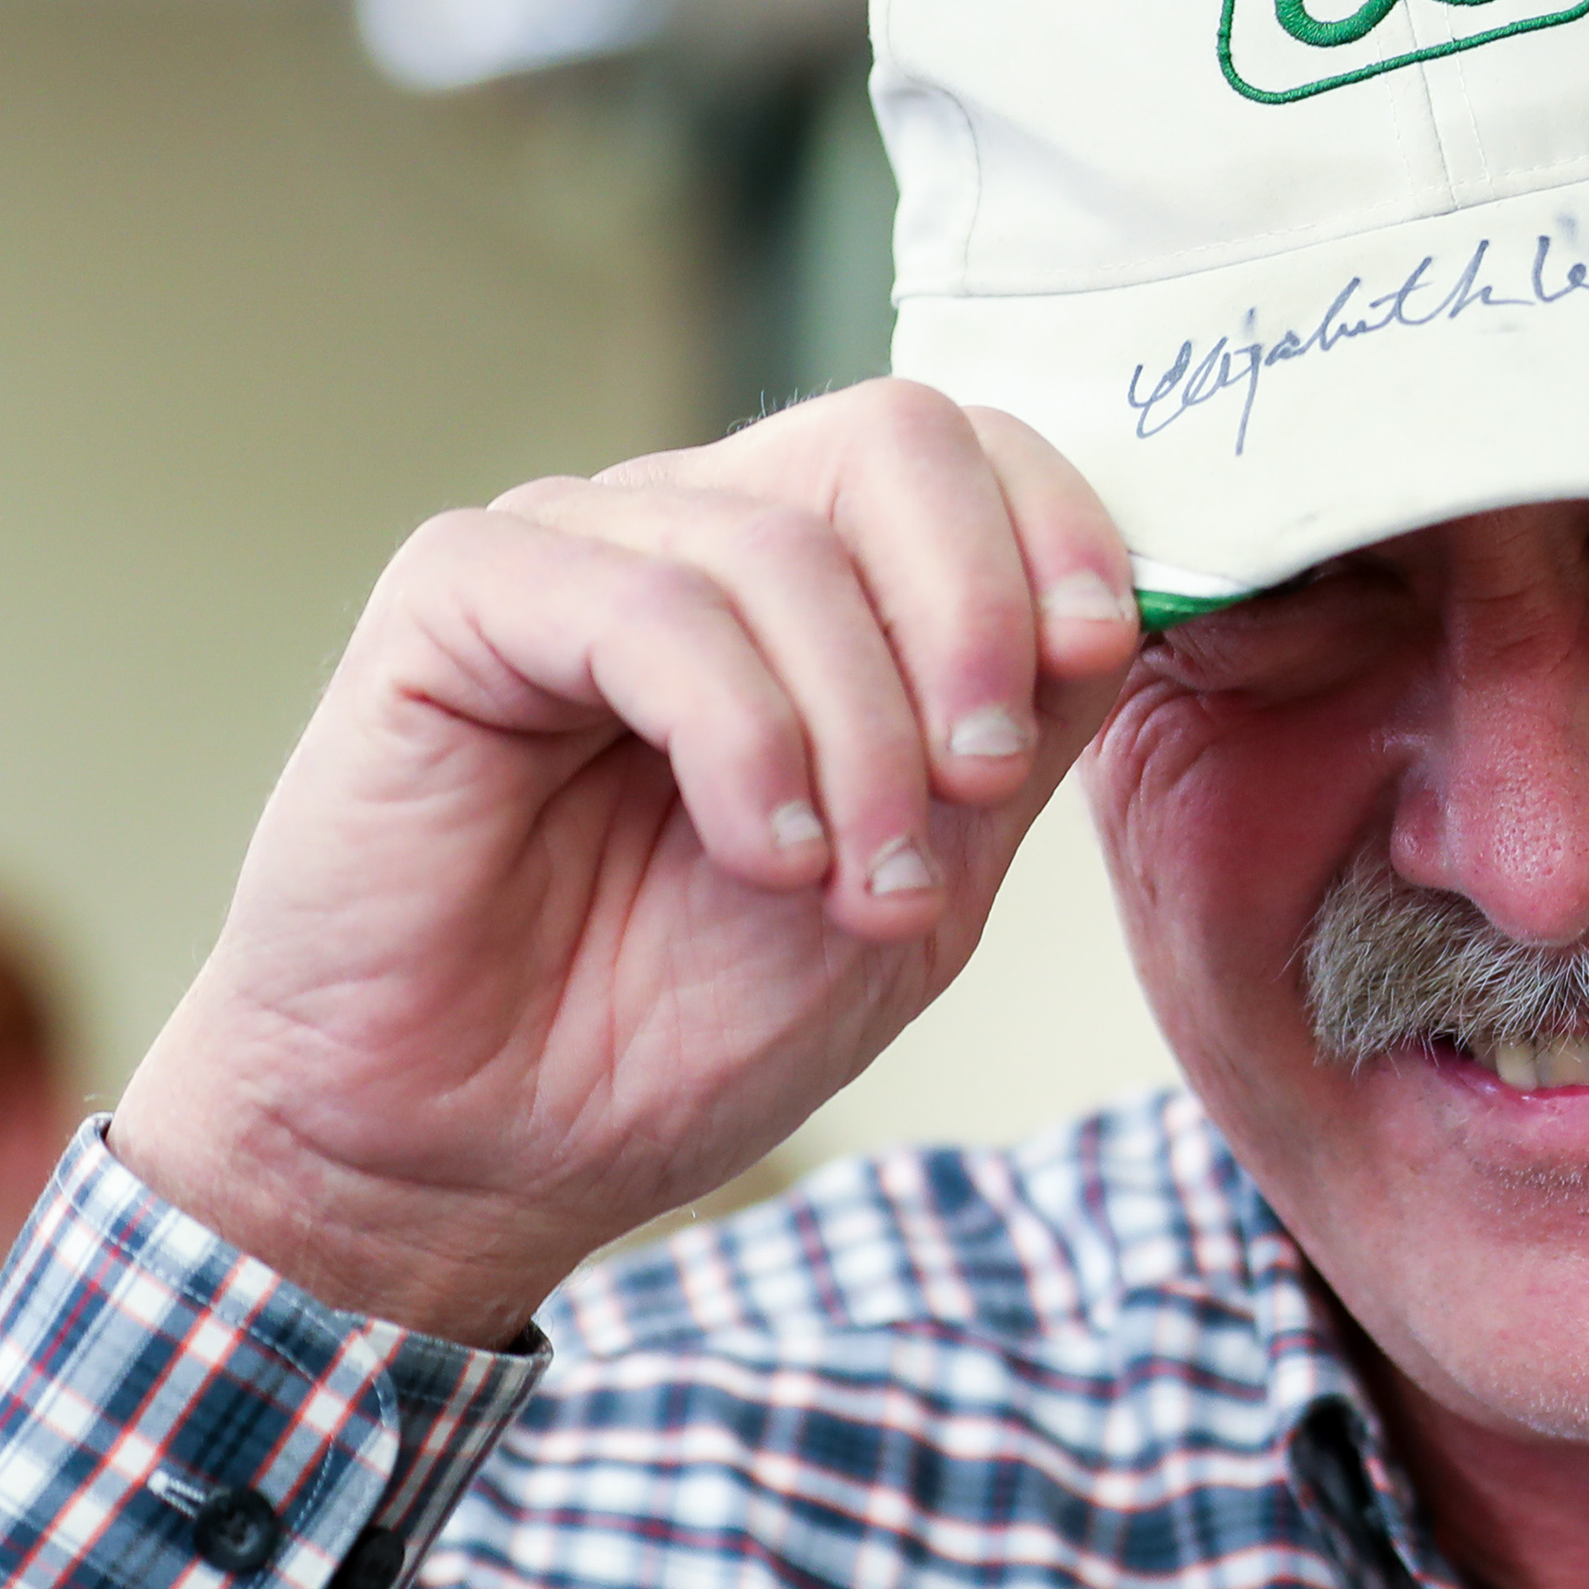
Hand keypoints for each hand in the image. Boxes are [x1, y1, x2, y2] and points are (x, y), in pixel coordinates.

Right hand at [110, 382, 1139, 1345]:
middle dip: (976, 608)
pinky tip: (760, 849)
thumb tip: (1130, 602)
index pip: (967, 451)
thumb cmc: (679, 1023)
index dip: (1055, 526)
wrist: (480, 1153)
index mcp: (815, 581)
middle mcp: (695, 533)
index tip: (1094, 653)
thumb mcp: (924, 884)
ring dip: (860, 732)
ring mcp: (574, 551)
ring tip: (852, 887)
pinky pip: (645, 606)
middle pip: (892, 436)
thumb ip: (1016, 736)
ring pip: (781, 546)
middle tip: (980, 781)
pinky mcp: (458, 597)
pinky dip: (741, 733)